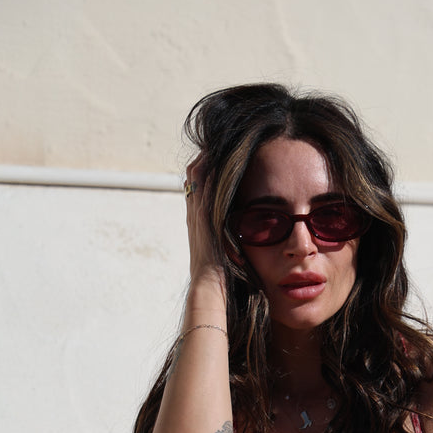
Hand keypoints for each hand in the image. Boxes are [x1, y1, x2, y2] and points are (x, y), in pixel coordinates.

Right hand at [184, 157, 226, 292]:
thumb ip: (227, 241)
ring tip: (212, 146)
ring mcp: (197, 219)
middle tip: (212, 145)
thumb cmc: (218, 277)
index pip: (196, 190)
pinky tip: (215, 163)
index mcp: (198, 224)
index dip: (202, 173)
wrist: (208, 287)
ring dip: (204, 163)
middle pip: (192, 180)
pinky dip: (208, 178)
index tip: (212, 158)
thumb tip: (239, 241)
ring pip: (195, 182)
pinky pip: (204, 194)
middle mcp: (194, 218)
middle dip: (202, 161)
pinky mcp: (204, 222)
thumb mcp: (222, 253)